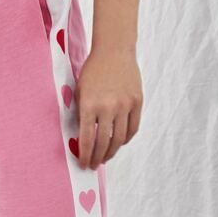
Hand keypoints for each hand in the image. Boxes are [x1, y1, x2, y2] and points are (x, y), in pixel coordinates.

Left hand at [75, 48, 142, 168]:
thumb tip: (83, 140)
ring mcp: (125, 105)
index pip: (87, 139)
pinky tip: (118, 143)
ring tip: (105, 157)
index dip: (85, 156)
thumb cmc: (92, 71)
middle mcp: (108, 107)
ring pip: (119, 139)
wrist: (113, 51)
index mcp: (90, 105)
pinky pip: (133, 128)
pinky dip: (125, 139)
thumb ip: (82, 115)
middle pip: (104, 142)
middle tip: (94, 165)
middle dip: (97, 158)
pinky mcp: (137, 102)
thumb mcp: (80, 92)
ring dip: (111, 152)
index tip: (83, 164)